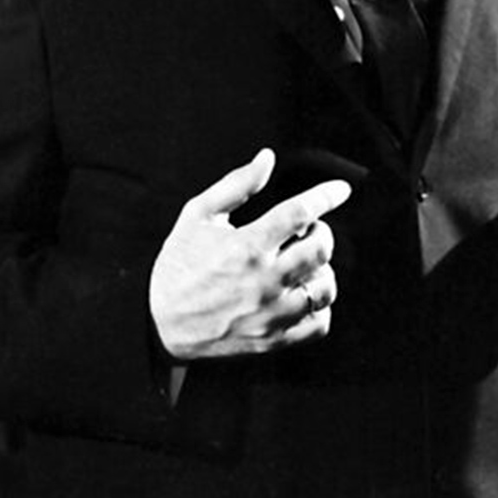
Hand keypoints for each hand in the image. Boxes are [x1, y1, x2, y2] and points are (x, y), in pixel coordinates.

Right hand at [149, 148, 350, 359]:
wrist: (156, 325)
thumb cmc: (178, 265)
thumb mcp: (197, 216)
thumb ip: (236, 185)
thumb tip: (267, 157)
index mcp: (245, 247)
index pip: (300, 212)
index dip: (326, 196)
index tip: (342, 190)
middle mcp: (263, 281)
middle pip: (321, 248)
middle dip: (320, 233)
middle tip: (304, 233)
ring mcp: (270, 314)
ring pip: (326, 287)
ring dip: (321, 270)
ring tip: (301, 266)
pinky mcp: (273, 340)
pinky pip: (319, 324)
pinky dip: (319, 308)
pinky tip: (301, 295)